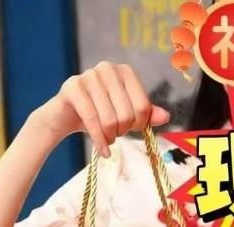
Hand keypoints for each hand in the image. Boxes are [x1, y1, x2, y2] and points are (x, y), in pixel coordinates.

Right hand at [31, 61, 169, 157]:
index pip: (143, 107)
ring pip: (110, 119)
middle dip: (123, 131)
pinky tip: (103, 151)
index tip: (133, 129)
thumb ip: (147, 115)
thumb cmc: (102, 114)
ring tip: (107, 138)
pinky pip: (92, 121)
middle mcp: (107, 68)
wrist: (67, 115)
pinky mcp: (73, 87)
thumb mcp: (128, 115)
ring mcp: (89, 75)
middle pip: (127, 114)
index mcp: (125, 72)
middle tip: (116, 134)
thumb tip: (166, 116)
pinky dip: (99, 140)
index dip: (139, 124)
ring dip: (110, 136)